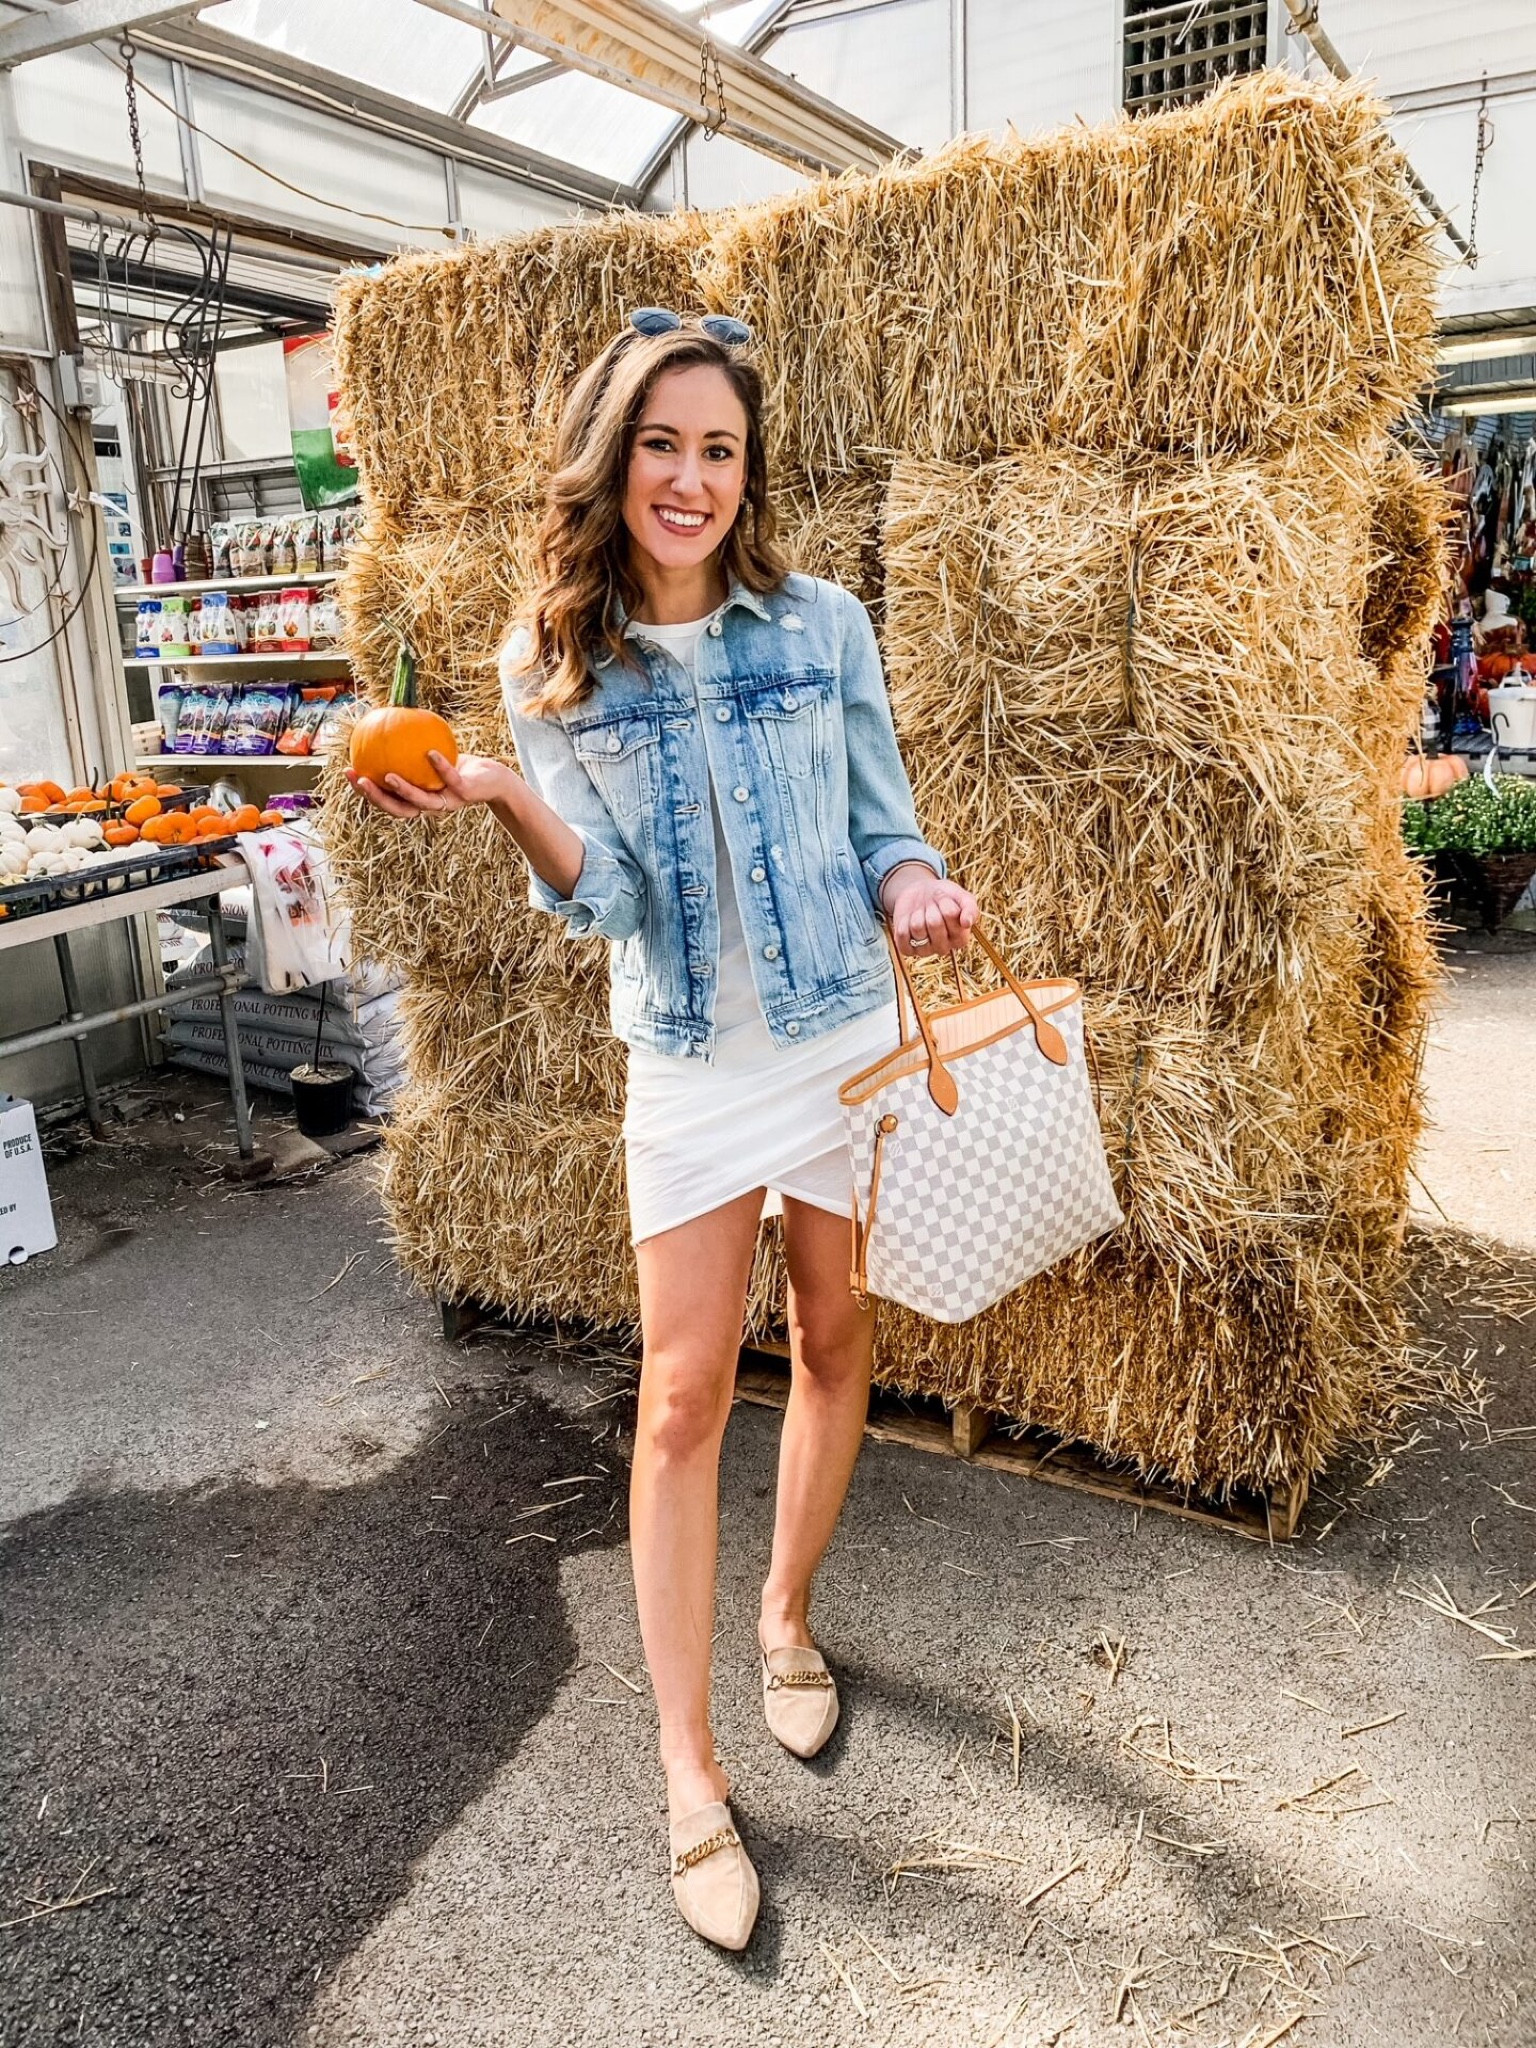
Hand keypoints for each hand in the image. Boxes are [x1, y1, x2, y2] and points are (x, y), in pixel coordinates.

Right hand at [346, 751, 518, 819]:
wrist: (493, 778)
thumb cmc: (458, 765)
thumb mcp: (432, 752)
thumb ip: (410, 744)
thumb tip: (389, 715)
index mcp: (417, 798)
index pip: (386, 799)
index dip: (365, 791)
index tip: (348, 771)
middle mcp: (429, 805)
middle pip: (397, 809)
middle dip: (376, 798)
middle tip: (360, 780)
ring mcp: (447, 802)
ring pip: (421, 802)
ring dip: (403, 791)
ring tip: (388, 776)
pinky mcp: (464, 794)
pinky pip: (450, 779)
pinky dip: (440, 767)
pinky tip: (430, 752)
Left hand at [884, 867, 977, 958]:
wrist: (920, 895)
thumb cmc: (945, 897)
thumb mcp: (961, 896)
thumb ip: (970, 907)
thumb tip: (967, 923)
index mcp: (961, 939)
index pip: (951, 914)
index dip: (945, 901)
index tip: (945, 899)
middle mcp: (944, 948)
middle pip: (934, 922)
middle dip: (931, 907)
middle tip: (932, 905)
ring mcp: (924, 951)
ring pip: (917, 927)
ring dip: (917, 913)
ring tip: (922, 913)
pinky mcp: (907, 950)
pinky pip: (902, 934)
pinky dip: (903, 921)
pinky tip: (910, 920)